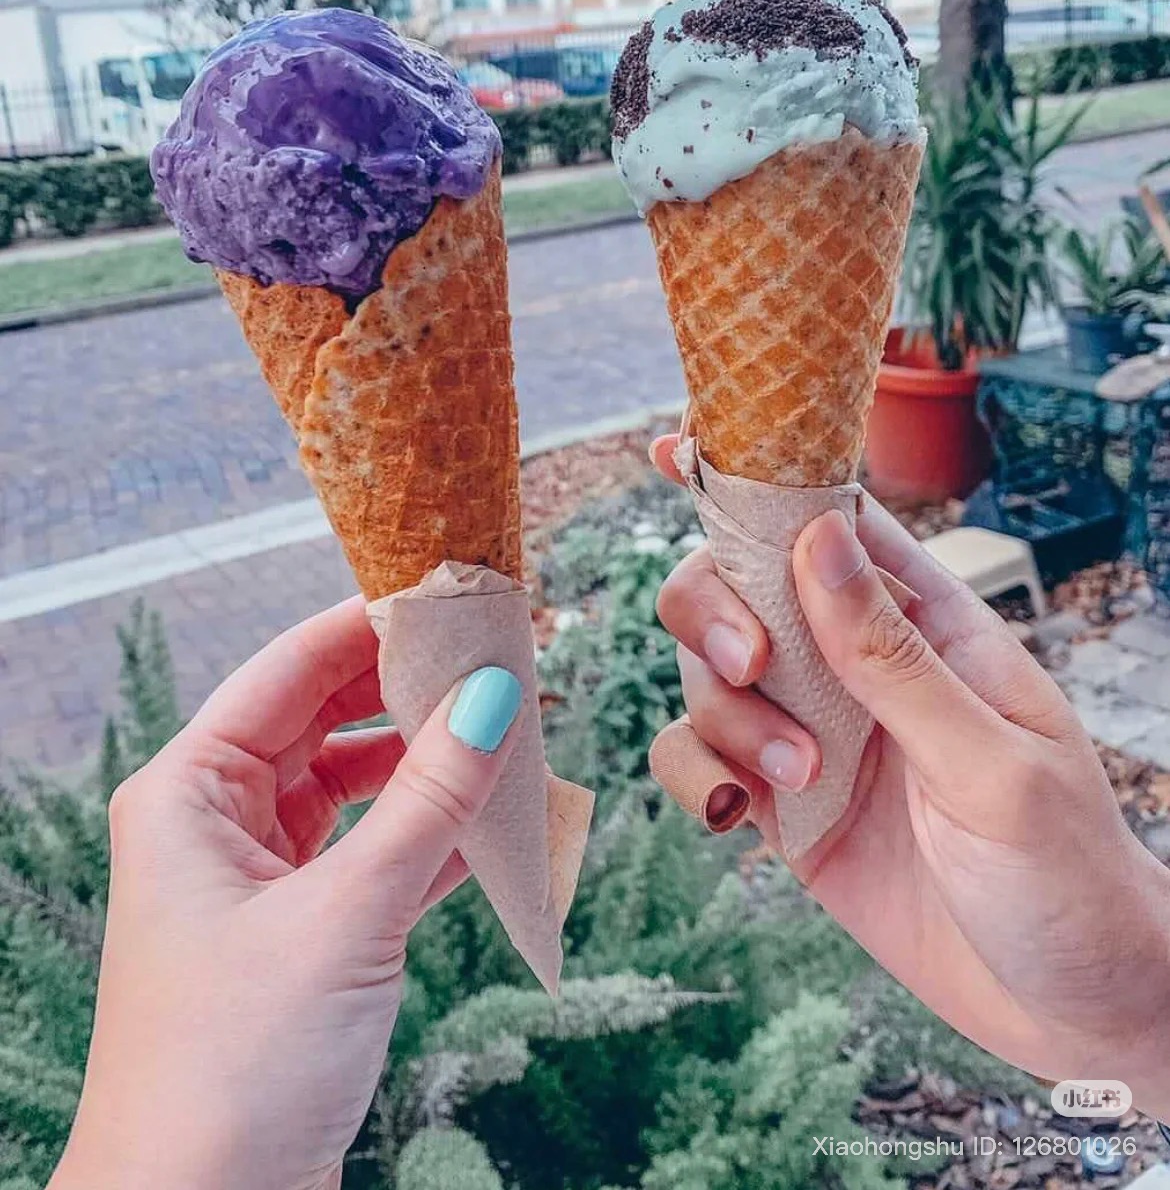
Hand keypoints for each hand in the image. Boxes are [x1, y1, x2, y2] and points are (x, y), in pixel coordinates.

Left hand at [51, 598, 522, 1189]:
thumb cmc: (231, 1066)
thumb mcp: (346, 915)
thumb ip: (428, 801)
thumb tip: (495, 696)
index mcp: (189, 792)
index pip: (292, 669)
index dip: (374, 624)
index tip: (456, 594)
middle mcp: (217, 822)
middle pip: (327, 719)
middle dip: (414, 690)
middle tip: (505, 656)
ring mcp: (261, 879)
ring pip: (359, 788)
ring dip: (432, 765)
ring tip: (514, 730)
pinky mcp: (303, 935)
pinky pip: (376, 855)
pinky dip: (433, 836)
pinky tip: (497, 818)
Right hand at [651, 436, 1169, 1117]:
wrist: (1068, 1009)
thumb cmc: (1067, 873)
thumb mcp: (992, 765)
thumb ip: (895, 659)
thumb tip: (817, 541)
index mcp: (927, 624)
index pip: (834, 519)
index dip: (756, 479)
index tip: (677, 447)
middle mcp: (857, 664)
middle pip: (738, 586)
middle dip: (717, 613)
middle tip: (750, 666)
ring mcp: (813, 731)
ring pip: (706, 674)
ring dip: (726, 719)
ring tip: (796, 780)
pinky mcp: (780, 805)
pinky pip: (697, 761)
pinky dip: (696, 779)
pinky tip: (737, 821)